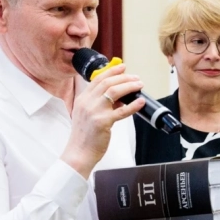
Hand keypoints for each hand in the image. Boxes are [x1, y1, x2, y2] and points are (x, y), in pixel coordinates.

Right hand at [61, 62, 145, 178]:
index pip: (97, 79)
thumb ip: (100, 104)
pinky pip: (121, 111)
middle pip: (107, 83)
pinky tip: (140, 101)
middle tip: (136, 78)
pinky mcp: (102, 122)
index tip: (122, 67)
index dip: (111, 71)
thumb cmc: (85, 136)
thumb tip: (120, 98)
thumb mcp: (88, 115)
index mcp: (82, 99)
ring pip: (114, 92)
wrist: (79, 152)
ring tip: (139, 85)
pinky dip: (133, 105)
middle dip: (124, 77)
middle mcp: (87, 102)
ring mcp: (94, 112)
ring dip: (129, 86)